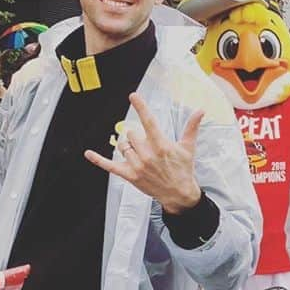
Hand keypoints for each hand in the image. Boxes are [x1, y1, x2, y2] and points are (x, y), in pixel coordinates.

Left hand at [85, 94, 201, 214]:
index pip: (149, 122)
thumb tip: (201, 111)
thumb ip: (191, 128)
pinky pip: (110, 166)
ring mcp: (137, 166)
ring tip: (139, 153)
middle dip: (137, 137)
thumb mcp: (188, 148)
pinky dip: (98, 160)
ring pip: (123, 147)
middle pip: (132, 134)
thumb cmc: (183, 169)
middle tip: (147, 145)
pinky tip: (88, 153)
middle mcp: (148, 155)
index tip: (133, 96)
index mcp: (161, 145)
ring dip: (128, 147)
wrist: (179, 194)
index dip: (141, 107)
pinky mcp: (130, 175)